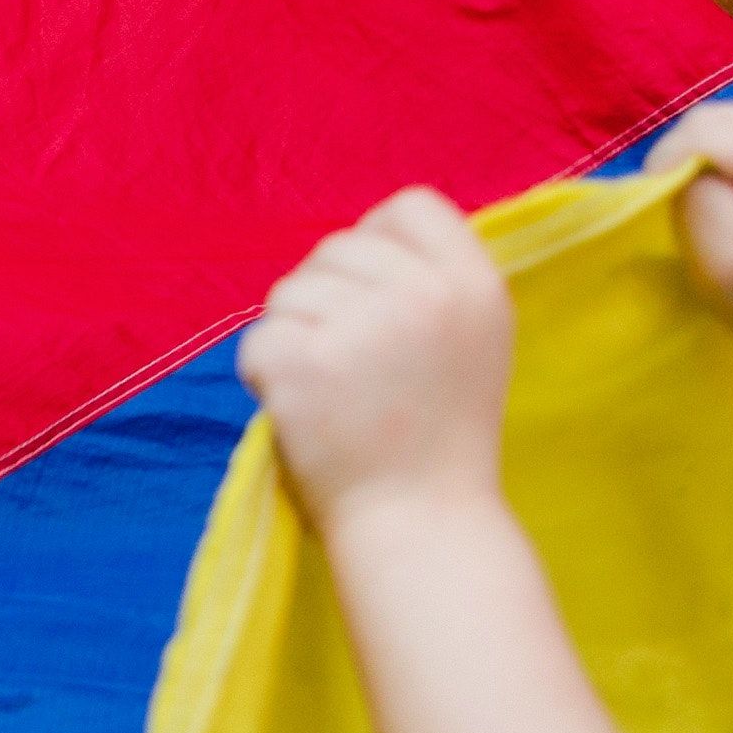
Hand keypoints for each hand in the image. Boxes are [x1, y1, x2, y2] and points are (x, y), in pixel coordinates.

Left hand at [238, 191, 518, 519]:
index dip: (378, 239)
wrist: (421, 526)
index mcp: (475, 286)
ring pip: (288, 292)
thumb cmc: (439, 439)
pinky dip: (264, 376)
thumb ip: (433, 282)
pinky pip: (256, 340)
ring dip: (294, 337)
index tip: (372, 291)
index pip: (410, 207)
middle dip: (326, 299)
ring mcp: (362, 329)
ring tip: (332, 395)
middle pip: (336, 247)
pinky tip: (302, 413)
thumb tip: (368, 239)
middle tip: (351, 369)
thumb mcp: (472, 342)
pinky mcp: (303, 365)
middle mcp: (424, 297)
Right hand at [655, 97, 732, 377]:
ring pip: (726, 118)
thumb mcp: (726, 260)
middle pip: (718, 116)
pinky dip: (720, 155)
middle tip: (681, 204)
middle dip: (685, 155)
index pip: (711, 131)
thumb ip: (698, 199)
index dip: (670, 161)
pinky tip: (728, 191)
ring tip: (706, 200)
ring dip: (701, 154)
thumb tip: (679, 163)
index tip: (663, 204)